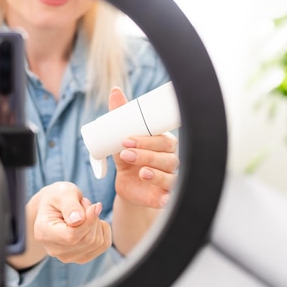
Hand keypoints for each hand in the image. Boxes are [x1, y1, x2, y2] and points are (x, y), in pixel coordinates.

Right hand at [33, 182, 111, 263]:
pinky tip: (91, 221)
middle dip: (92, 218)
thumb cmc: (58, 197)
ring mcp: (67, 257)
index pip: (72, 236)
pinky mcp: (80, 258)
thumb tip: (79, 220)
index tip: (95, 205)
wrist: (54, 207)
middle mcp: (53, 249)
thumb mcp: (63, 193)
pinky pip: (104, 244)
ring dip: (97, 222)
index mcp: (43, 232)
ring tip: (84, 211)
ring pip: (98, 242)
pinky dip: (103, 230)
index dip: (89, 221)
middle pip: (88, 239)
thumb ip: (70, 205)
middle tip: (83, 203)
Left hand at [110, 87, 178, 208]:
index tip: (126, 139)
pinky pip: (172, 195)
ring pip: (170, 175)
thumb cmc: (129, 158)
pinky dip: (168, 195)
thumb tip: (115, 91)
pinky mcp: (167, 195)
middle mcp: (170, 159)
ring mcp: (170, 178)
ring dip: (155, 173)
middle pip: (166, 155)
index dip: (146, 139)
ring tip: (140, 172)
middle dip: (146, 154)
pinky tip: (161, 194)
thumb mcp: (121, 139)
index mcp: (162, 143)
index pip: (160, 138)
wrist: (128, 186)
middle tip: (126, 153)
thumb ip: (120, 116)